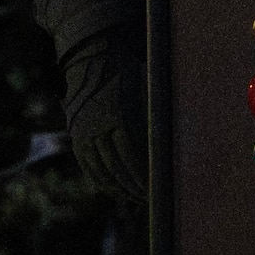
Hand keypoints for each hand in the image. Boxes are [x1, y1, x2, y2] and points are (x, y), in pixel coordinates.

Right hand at [63, 33, 148, 201]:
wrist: (94, 57)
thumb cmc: (130, 68)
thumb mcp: (147, 82)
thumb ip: (157, 109)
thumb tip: (178, 133)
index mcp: (119, 112)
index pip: (133, 153)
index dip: (145, 173)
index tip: (157, 186)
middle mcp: (99, 125)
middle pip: (118, 165)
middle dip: (134, 184)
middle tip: (149, 197)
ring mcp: (84, 132)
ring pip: (102, 169)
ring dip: (119, 187)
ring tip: (135, 197)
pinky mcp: (77, 136)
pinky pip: (89, 166)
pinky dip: (102, 181)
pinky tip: (114, 190)